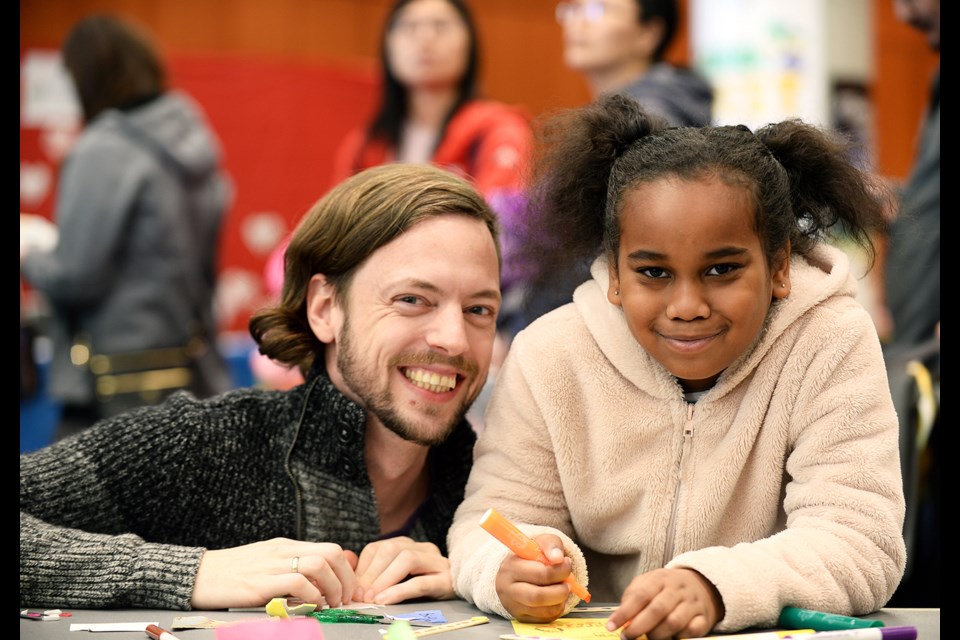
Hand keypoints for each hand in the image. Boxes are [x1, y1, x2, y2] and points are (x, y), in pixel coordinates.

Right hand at [190, 537, 356, 609]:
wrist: (196, 575)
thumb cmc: (230, 575)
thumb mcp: (266, 564)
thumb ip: (289, 570)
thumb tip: (317, 587)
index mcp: (286, 546)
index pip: (330, 549)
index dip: (346, 571)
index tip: (346, 590)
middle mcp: (283, 551)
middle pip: (331, 553)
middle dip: (346, 579)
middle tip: (344, 600)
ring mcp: (272, 564)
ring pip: (319, 564)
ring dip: (332, 588)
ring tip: (330, 604)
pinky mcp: (260, 582)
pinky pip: (297, 582)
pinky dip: (311, 596)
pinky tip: (310, 606)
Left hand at [351, 536, 452, 603]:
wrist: (461, 592)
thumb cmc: (422, 586)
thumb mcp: (395, 577)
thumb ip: (371, 569)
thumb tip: (347, 558)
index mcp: (408, 544)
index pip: (379, 547)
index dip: (363, 566)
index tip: (352, 587)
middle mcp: (422, 548)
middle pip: (392, 549)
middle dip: (371, 573)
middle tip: (359, 595)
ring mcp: (436, 562)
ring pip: (406, 560)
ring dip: (385, 580)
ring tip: (372, 598)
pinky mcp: (446, 580)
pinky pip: (421, 582)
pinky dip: (400, 591)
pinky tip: (386, 600)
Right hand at [495, 533, 572, 622]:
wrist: (516, 571)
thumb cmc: (531, 556)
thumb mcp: (540, 543)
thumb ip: (551, 545)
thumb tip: (559, 558)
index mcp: (511, 567)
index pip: (539, 574)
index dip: (559, 571)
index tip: (567, 564)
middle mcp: (507, 588)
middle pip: (538, 596)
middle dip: (560, 591)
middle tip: (569, 584)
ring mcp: (513, 605)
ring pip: (542, 610)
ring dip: (560, 601)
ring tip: (563, 590)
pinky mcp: (520, 617)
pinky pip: (543, 619)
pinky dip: (556, 610)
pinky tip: (556, 599)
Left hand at [605, 568, 723, 639]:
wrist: (701, 584)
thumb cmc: (666, 588)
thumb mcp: (648, 583)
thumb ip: (632, 598)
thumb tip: (621, 618)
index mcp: (659, 578)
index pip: (640, 595)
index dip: (624, 612)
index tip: (612, 626)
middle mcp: (677, 589)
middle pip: (657, 609)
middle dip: (639, 626)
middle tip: (627, 637)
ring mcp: (692, 603)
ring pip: (674, 622)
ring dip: (657, 635)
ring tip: (648, 638)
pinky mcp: (703, 618)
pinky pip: (691, 631)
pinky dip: (679, 637)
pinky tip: (671, 638)